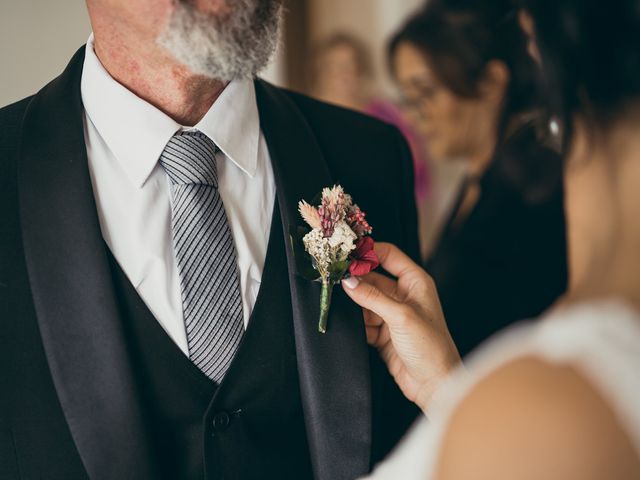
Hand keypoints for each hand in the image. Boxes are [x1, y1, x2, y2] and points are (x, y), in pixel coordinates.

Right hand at [342, 242, 460, 413]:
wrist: (435, 385)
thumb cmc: (431, 348)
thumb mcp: (401, 317)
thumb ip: (372, 297)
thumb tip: (349, 281)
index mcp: (415, 282)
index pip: (389, 255)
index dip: (369, 252)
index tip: (347, 253)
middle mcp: (403, 295)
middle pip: (372, 278)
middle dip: (355, 280)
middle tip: (334, 279)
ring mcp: (392, 314)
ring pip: (364, 301)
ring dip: (353, 304)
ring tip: (339, 304)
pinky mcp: (383, 333)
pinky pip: (362, 321)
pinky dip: (355, 323)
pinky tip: (349, 325)